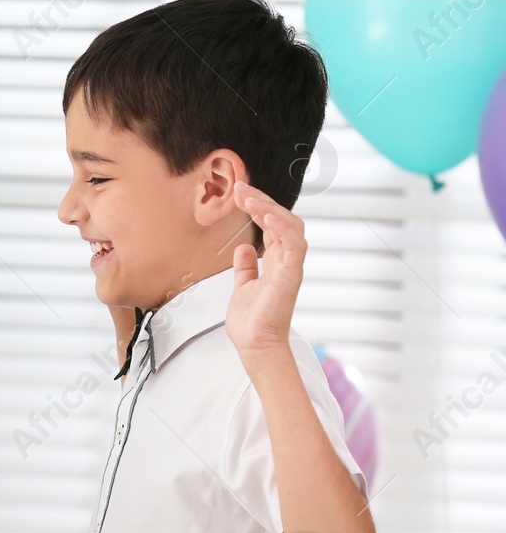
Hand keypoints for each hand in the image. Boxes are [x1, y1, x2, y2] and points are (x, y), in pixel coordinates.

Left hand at [227, 182, 304, 363]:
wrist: (254, 345)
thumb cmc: (251, 322)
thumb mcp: (243, 287)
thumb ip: (246, 267)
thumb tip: (244, 249)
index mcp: (277, 262)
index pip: (273, 225)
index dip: (258, 207)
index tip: (239, 194)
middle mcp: (287, 261)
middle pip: (283, 220)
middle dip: (262, 201)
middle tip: (241, 187)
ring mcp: (291, 267)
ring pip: (291, 227)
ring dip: (270, 208)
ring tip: (249, 196)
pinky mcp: (291, 275)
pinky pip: (294, 243)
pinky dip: (281, 226)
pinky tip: (265, 214)